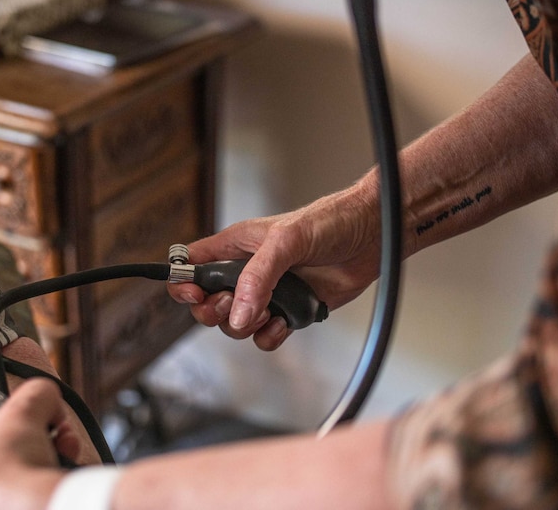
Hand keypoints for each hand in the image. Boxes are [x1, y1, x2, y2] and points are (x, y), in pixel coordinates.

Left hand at [0, 378, 75, 509]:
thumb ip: (33, 394)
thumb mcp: (23, 409)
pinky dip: (28, 485)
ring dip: (17, 465)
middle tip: (5, 437)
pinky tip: (55, 467)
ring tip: (48, 449)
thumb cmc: (6, 470)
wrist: (29, 509)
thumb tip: (45, 395)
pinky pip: (4, 501)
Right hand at [168, 184, 380, 349]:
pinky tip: (284, 323)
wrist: (372, 236)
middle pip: (208, 304)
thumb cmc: (329, 221)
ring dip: (246, 326)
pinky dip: (270, 336)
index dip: (184, 284)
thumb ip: (258, 277)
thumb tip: (239, 315)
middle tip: (232, 307)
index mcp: (235, 247)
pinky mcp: (291, 311)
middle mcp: (247, 272)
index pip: (192, 265)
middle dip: (214, 312)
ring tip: (270, 312)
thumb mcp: (286, 241)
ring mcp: (268, 294)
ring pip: (236, 324)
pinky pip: (266, 336)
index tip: (194, 295)